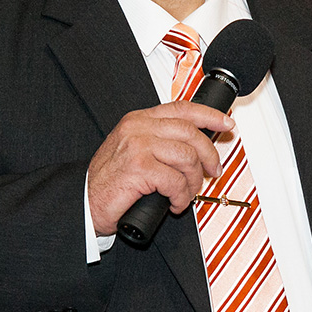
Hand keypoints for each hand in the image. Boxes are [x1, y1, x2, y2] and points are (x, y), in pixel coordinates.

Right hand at [86, 101, 233, 235]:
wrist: (84, 202)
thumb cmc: (110, 181)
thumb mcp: (134, 151)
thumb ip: (160, 142)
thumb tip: (196, 147)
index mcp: (139, 120)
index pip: (182, 108)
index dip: (209, 114)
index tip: (226, 123)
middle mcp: (138, 127)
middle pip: (191, 132)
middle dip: (209, 155)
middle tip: (212, 172)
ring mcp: (138, 145)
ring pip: (187, 157)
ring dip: (193, 181)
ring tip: (185, 194)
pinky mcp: (139, 167)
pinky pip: (176, 181)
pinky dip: (181, 196)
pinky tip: (174, 204)